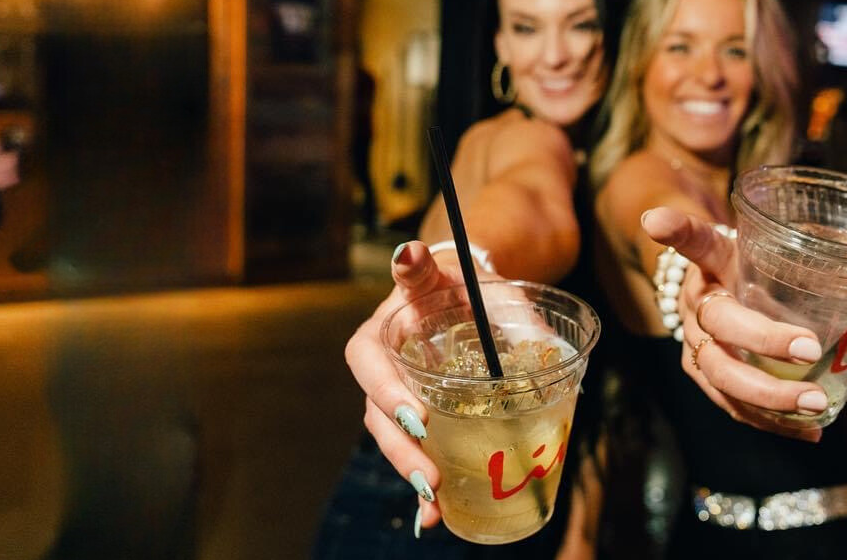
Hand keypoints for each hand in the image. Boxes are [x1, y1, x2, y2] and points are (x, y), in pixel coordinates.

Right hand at [344, 241, 499, 531]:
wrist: (479, 298)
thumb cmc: (461, 283)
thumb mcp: (446, 271)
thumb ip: (426, 267)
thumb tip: (410, 251)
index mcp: (384, 332)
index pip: (367, 361)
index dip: (385, 390)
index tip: (416, 415)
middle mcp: (386, 371)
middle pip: (378, 415)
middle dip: (400, 448)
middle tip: (429, 475)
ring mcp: (403, 400)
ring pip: (395, 440)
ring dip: (411, 473)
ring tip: (434, 502)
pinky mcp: (425, 423)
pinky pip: (418, 455)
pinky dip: (427, 489)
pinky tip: (440, 516)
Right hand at [642, 207, 827, 441]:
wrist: (717, 295)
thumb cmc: (751, 267)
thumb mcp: (769, 247)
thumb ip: (810, 244)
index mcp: (710, 264)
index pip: (694, 241)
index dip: (677, 230)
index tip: (659, 221)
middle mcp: (696, 306)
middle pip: (718, 326)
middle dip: (762, 342)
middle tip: (809, 350)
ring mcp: (695, 347)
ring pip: (722, 378)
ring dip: (768, 398)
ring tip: (814, 405)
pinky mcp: (706, 380)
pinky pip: (734, 406)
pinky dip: (773, 423)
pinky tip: (810, 431)